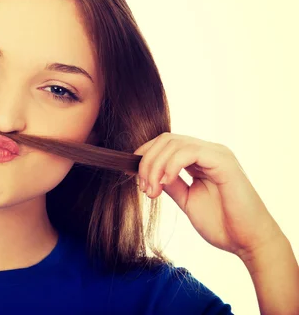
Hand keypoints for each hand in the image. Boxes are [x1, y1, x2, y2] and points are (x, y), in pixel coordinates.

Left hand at [133, 132, 282, 258]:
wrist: (248, 242)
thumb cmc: (222, 224)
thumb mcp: (187, 200)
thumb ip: (171, 184)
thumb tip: (150, 175)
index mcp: (200, 159)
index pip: (165, 144)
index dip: (145, 157)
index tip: (133, 178)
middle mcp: (208, 151)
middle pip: (165, 140)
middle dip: (146, 162)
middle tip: (143, 189)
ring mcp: (217, 153)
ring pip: (173, 143)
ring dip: (154, 166)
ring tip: (152, 191)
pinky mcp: (223, 161)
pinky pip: (188, 152)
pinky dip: (170, 165)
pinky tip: (165, 183)